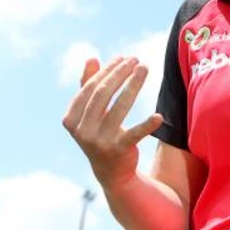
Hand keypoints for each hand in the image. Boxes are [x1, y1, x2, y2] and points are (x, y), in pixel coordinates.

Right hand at [62, 56, 162, 189]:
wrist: (110, 171)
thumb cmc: (100, 133)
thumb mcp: (91, 112)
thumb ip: (88, 86)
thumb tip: (91, 58)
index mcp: (71, 118)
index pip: (90, 88)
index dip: (107, 71)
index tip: (123, 58)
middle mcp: (82, 130)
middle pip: (102, 94)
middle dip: (120, 73)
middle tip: (136, 60)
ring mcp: (99, 142)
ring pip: (119, 107)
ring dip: (133, 85)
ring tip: (144, 68)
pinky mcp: (118, 151)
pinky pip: (135, 134)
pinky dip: (147, 125)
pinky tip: (159, 116)